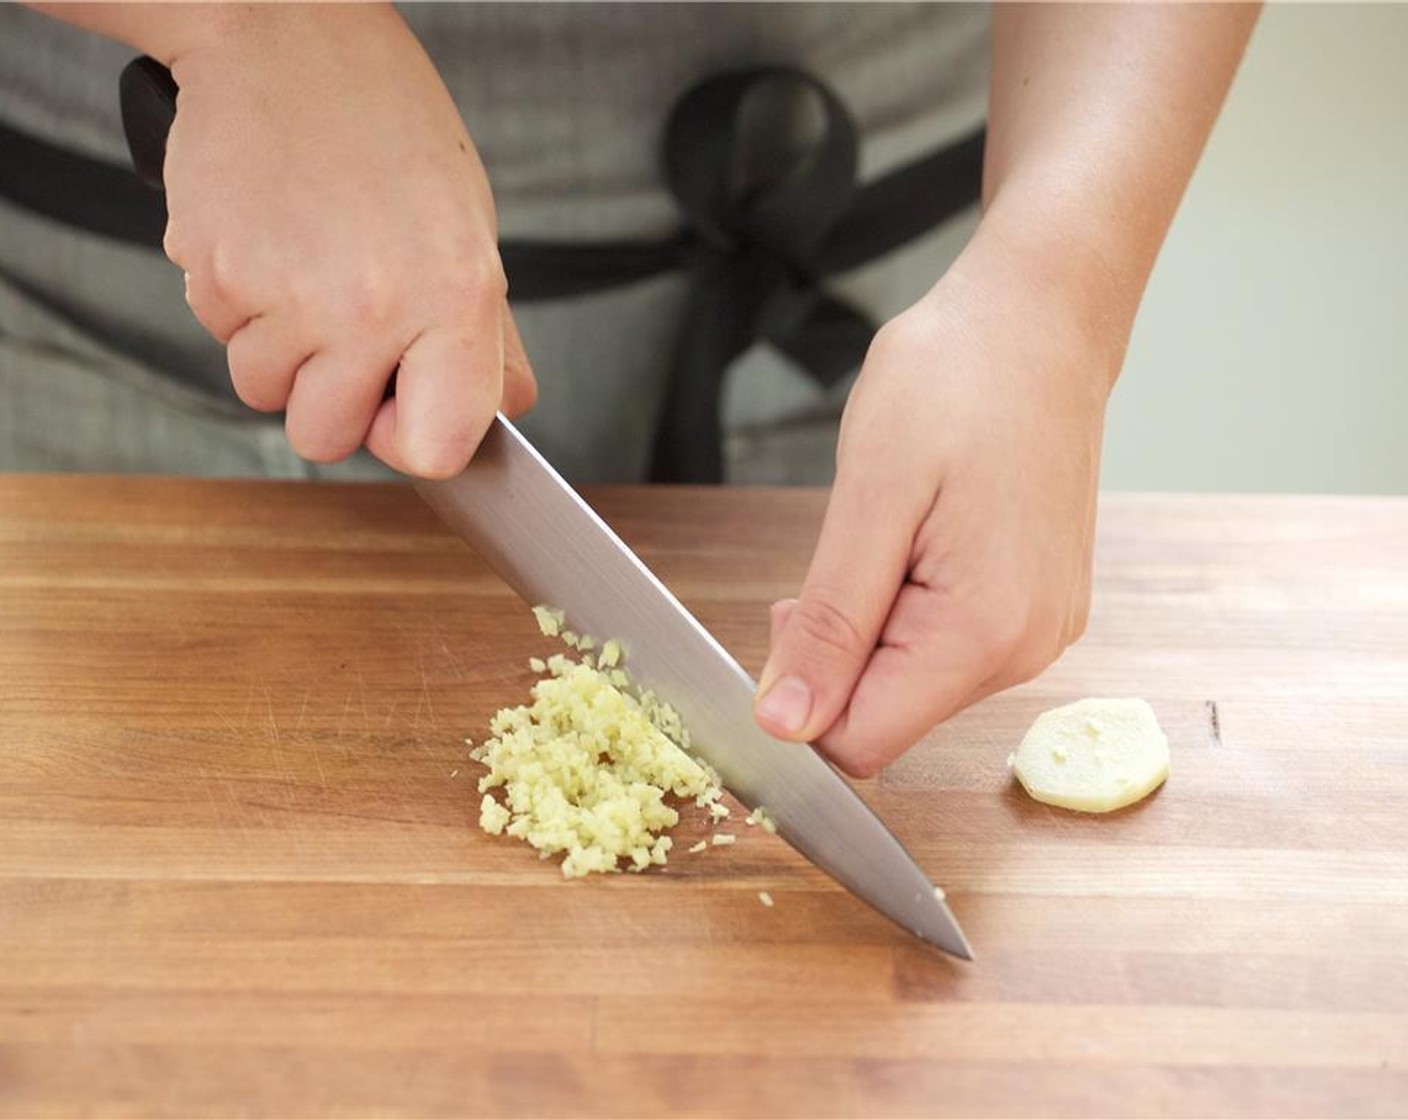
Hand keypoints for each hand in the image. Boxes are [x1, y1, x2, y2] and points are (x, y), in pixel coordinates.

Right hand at [160, 5, 533, 476]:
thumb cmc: (387, 126)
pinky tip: (267, 242)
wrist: (286, 35)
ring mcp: (288, 292)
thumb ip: (489, 337)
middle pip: (326, 441)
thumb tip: (509, 410)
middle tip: (341, 328)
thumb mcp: (468, 228)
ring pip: (263, 392)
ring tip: (305, 269)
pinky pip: (219, 336)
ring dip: (278, 350)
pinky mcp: (217, 271)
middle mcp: (374, 306)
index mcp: (455, 298)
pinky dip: (236, 304)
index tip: (399, 401)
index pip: (433, 450)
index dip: (410, 438)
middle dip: (328, 400)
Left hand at [753, 229, 1116, 775]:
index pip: (860, 741)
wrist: (1039, 322)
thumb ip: (830, 626)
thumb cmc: (955, 382)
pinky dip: (910, 606)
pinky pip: (947, 645)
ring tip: (892, 528)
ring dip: (874, 623)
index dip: (801, 697)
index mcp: (983, 634)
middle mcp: (1026, 651)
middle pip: (886, 714)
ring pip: (912, 681)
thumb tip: (786, 726)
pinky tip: (921, 534)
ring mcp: (1041, 630)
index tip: (792, 610)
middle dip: (838, 653)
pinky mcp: (1039, 607)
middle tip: (843, 552)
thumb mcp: (869, 498)